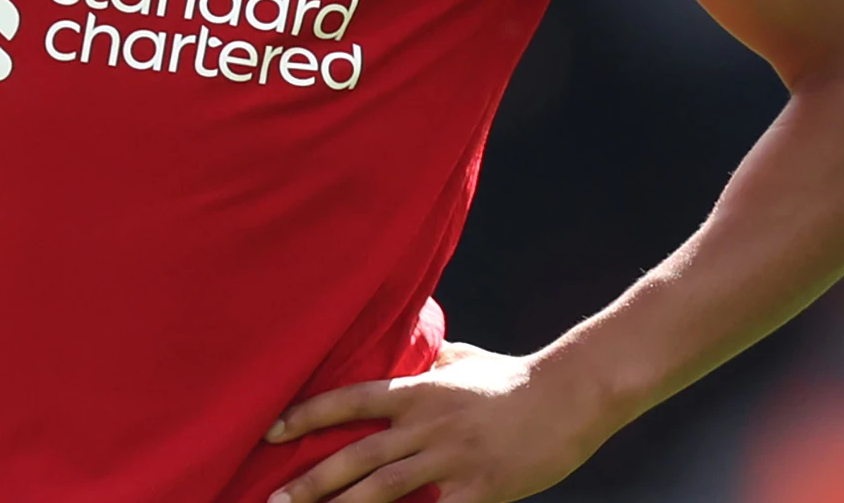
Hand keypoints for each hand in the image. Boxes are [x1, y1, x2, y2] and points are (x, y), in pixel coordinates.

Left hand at [263, 341, 602, 502]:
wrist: (571, 396)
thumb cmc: (515, 378)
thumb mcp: (464, 360)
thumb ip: (430, 361)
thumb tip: (410, 355)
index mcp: (420, 391)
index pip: (351, 400)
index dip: (308, 416)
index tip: (272, 431)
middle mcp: (428, 425)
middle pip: (357, 456)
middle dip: (310, 482)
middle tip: (273, 501)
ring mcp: (452, 459)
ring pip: (383, 490)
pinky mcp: (479, 491)